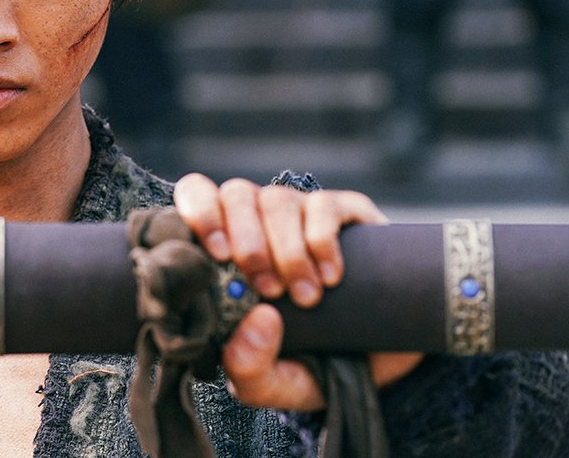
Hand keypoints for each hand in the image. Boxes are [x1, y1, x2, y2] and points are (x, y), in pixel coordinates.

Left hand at [173, 173, 421, 410]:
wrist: (381, 365)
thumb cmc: (308, 363)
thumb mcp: (273, 382)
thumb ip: (249, 367)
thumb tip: (258, 317)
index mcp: (225, 248)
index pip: (195, 197)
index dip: (198, 212)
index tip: (216, 254)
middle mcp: (257, 221)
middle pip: (235, 193)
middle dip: (247, 242)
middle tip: (268, 290)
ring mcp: (300, 213)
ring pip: (277, 199)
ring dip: (287, 250)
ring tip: (307, 298)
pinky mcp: (346, 212)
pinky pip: (324, 204)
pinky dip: (322, 240)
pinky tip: (331, 277)